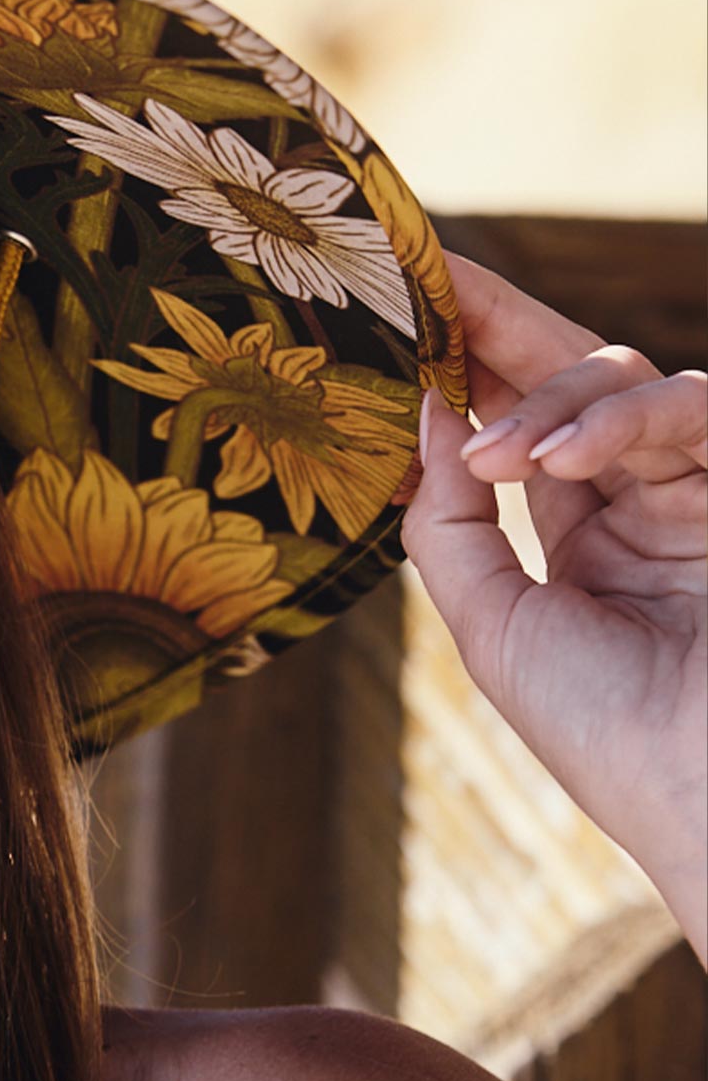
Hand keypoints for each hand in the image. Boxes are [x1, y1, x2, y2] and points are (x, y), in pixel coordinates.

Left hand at [402, 252, 705, 957]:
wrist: (705, 792)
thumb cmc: (605, 731)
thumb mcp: (492, 625)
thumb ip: (449, 522)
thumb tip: (425, 414)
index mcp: (582, 540)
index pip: (520, 424)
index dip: (466, 363)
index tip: (402, 304)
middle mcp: (644, 504)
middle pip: (571, 377)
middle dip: (501, 326)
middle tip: (435, 289)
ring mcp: (700, 492)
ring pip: (628, 382)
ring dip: (551, 402)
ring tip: (500, 455)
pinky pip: (693, 412)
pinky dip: (618, 419)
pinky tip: (553, 455)